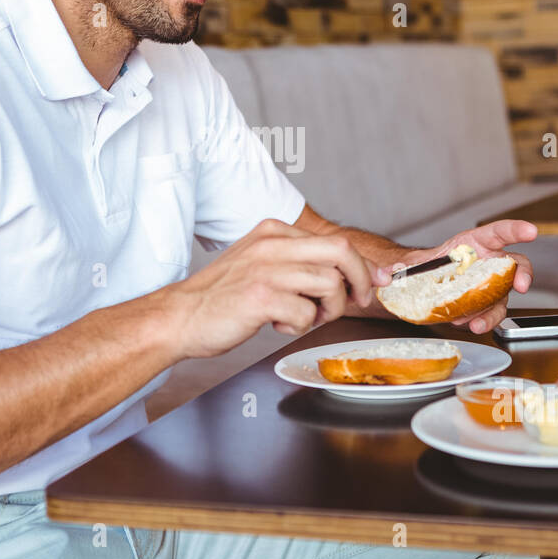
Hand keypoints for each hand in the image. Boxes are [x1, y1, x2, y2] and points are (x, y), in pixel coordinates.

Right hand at [163, 218, 391, 359]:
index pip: (334, 242)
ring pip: (329, 285)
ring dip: (326, 311)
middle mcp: (273, 245)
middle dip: (360, 281)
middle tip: (358, 302)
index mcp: (273, 232)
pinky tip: (277, 324)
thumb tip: (350, 275)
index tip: (376, 284)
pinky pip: (307, 313)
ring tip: (303, 317)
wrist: (181, 317)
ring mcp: (267, 269)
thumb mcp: (260, 264)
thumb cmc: (222, 298)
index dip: (362, 267)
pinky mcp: (262, 296)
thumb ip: (298, 264)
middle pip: (341, 253)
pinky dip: (299, 326)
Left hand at [377, 220, 537, 335]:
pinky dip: (483, 321)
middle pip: (516, 265)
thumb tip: (387, 273)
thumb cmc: (422, 269)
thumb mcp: (410, 264)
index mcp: (473, 243)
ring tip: (476, 322)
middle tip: (521, 285)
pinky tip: (468, 324)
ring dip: (495, 310)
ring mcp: (489, 284)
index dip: (516, 230)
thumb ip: (401, 267)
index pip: (499, 232)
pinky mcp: (484, 304)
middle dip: (523, 274)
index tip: (530, 232)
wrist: (419, 289)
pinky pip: (491, 313)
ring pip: (504, 296)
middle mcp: (487, 262)